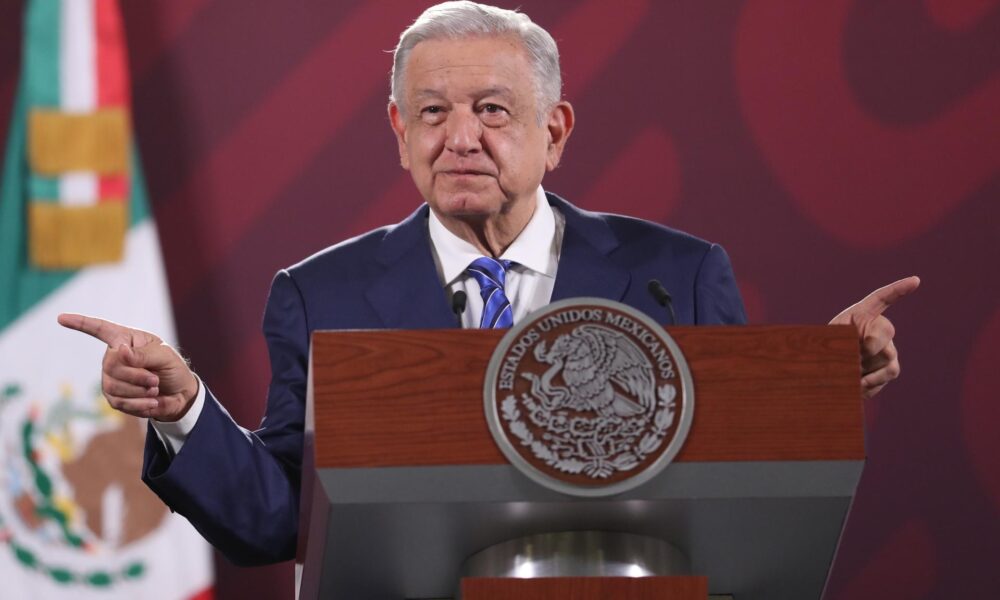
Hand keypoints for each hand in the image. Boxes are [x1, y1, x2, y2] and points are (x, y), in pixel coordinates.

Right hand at [57, 314, 198, 421]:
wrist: (179, 394)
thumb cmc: (172, 368)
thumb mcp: (165, 356)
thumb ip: (144, 353)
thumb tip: (120, 350)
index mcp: (126, 340)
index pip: (100, 329)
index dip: (80, 323)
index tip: (61, 318)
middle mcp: (114, 357)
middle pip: (111, 366)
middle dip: (137, 375)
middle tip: (155, 379)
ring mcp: (111, 378)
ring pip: (113, 386)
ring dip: (140, 390)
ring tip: (155, 389)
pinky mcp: (114, 398)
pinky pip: (119, 402)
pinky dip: (139, 404)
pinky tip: (152, 402)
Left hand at [829, 276, 919, 399]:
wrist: (827, 373)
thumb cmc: (822, 351)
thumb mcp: (826, 340)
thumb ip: (843, 340)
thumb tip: (866, 351)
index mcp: (861, 314)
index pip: (881, 298)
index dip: (898, 289)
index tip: (915, 281)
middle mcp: (879, 328)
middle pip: (885, 331)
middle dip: (866, 346)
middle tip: (850, 357)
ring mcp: (888, 347)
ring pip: (887, 355)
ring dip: (866, 366)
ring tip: (850, 370)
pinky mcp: (891, 367)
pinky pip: (889, 372)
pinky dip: (872, 381)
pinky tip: (858, 384)